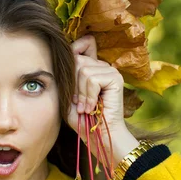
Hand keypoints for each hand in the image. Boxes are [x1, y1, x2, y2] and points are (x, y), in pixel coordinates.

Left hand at [66, 35, 138, 165]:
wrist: (98, 135)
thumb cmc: (83, 119)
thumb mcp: (69, 95)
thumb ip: (67, 77)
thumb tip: (65, 59)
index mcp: (92, 68)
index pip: (85, 44)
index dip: (75, 47)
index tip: (66, 60)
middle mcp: (102, 67)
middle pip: (77, 60)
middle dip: (73, 83)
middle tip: (78, 101)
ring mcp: (110, 71)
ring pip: (83, 70)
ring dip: (80, 93)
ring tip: (85, 107)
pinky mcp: (115, 79)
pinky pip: (92, 79)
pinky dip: (88, 95)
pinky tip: (92, 107)